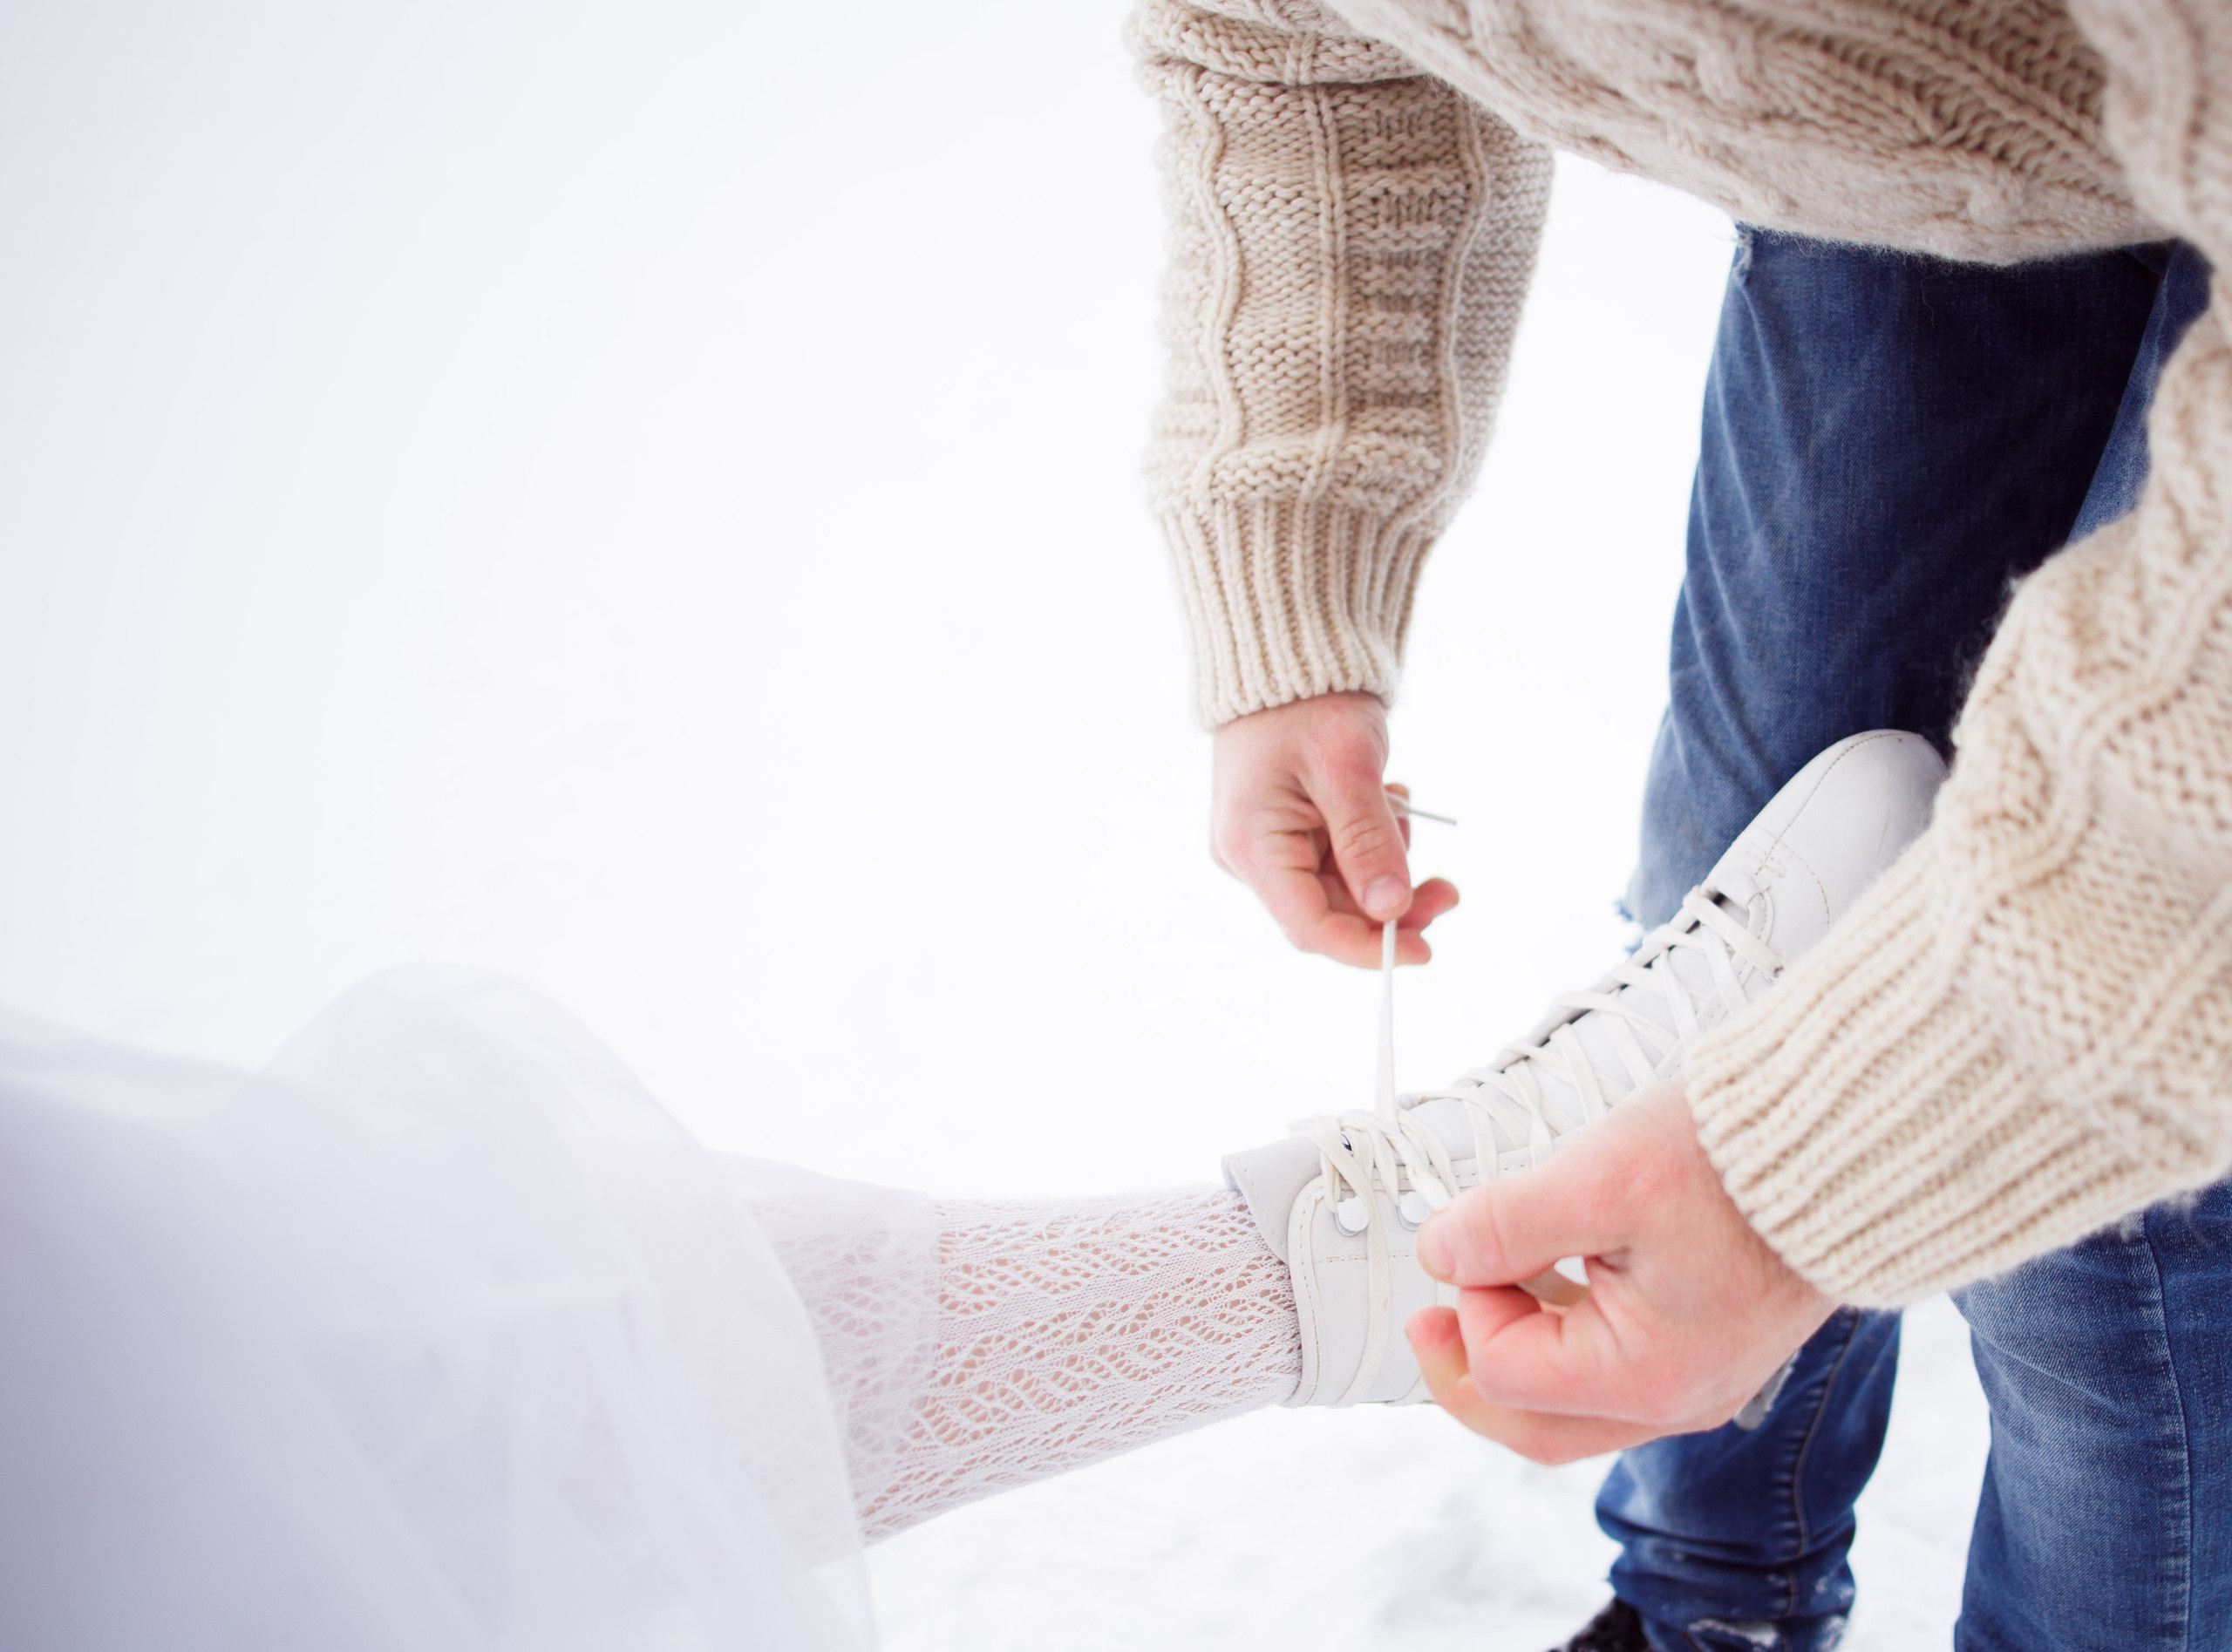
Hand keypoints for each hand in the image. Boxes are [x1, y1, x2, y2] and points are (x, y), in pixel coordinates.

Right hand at [1210, 692, 1457, 968]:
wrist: (1286, 656)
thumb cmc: (1307, 703)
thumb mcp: (1347, 769)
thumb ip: (1368, 841)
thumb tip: (1392, 908)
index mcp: (1253, 846)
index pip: (1311, 927)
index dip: (1367, 947)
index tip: (1425, 949)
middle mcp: (1252, 857)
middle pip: (1331, 914)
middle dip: (1392, 904)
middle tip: (1449, 888)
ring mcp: (1269, 846)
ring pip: (1343, 890)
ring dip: (1388, 863)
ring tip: (1402, 806)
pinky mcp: (1288, 833)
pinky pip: (1340, 860)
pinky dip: (1374, 841)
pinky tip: (1386, 800)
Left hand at [1404, 1082, 1833, 1463]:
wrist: (1844, 1140)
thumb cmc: (1734, 1160)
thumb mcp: (1600, 1178)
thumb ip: (1506, 1224)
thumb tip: (1439, 1253)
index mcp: (1647, 1376)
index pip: (1507, 1372)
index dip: (1471, 1302)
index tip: (1474, 1237)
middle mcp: (1678, 1398)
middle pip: (1537, 1425)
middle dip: (1469, 1374)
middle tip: (1425, 1323)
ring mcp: (1700, 1377)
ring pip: (1575, 1404)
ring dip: (1517, 1351)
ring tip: (1483, 1288)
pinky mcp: (1712, 1344)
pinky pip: (1617, 1368)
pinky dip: (1566, 1333)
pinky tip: (1547, 1277)